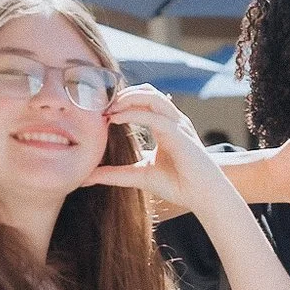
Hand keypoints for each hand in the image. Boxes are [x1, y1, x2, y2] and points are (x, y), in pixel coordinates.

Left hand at [83, 87, 240, 215]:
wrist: (204, 198)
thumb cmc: (179, 186)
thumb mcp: (139, 176)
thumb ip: (115, 174)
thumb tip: (86, 177)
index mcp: (166, 126)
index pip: (144, 100)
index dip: (122, 101)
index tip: (99, 112)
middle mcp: (173, 121)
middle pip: (147, 92)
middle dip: (123, 94)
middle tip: (100, 106)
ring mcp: (178, 125)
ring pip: (152, 97)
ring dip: (127, 99)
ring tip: (107, 109)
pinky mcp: (180, 135)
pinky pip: (154, 116)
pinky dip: (132, 114)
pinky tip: (115, 119)